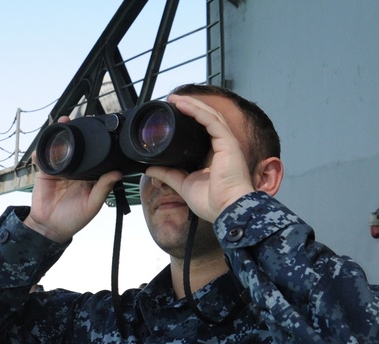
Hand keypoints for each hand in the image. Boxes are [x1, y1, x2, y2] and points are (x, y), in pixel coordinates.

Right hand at [23, 120, 122, 242]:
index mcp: (90, 175)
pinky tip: (42, 148)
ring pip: (60, 148)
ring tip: (63, 123)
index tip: (100, 126)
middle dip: (77, 131)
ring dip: (60, 134)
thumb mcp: (92, 205)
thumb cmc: (74, 219)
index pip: (95, 153)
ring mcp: (59, 169)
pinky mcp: (45, 173)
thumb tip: (117, 173)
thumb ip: (103, 189)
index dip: (97, 140)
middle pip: (77, 145)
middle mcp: (76, 169)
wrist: (50, 227)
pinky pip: (42, 159)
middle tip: (80, 119)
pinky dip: (41, 152)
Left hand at [143, 93, 255, 222]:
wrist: (226, 210)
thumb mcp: (184, 184)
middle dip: (189, 107)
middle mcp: (221, 146)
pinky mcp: (228, 142)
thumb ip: (168, 175)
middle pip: (206, 119)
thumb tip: (150, 169)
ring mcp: (226, 143)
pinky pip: (211, 120)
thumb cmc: (213, 202)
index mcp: (213, 156)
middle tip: (171, 101)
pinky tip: (183, 105)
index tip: (171, 115)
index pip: (201, 131)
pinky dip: (197, 111)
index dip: (188, 120)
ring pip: (209, 115)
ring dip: (191, 105)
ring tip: (174, 99)